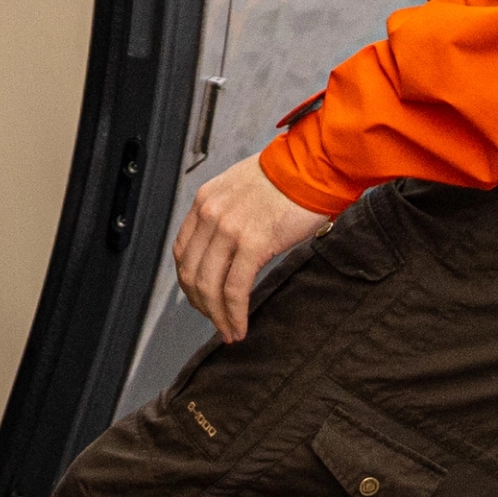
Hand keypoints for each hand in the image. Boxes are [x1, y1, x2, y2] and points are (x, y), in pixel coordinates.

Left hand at [172, 152, 331, 343]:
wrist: (315, 164)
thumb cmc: (289, 176)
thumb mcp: (242, 188)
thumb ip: (227, 213)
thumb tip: (227, 247)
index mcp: (205, 200)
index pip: (182, 251)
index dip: (189, 282)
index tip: (202, 298)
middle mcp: (210, 214)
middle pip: (191, 273)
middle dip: (201, 304)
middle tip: (216, 321)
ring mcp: (229, 229)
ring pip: (210, 286)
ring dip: (218, 316)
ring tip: (229, 331)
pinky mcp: (253, 243)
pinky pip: (235, 289)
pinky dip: (234, 314)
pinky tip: (240, 327)